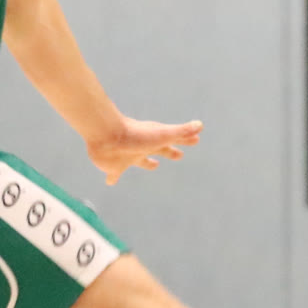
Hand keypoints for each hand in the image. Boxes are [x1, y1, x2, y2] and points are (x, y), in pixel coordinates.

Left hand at [88, 115, 202, 184]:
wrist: (107, 135)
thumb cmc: (136, 134)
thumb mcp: (162, 135)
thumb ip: (181, 132)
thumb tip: (200, 125)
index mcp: (155, 140)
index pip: (174, 140)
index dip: (185, 140)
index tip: (195, 140)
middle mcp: (142, 148)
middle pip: (159, 150)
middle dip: (169, 152)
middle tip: (178, 155)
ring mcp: (128, 157)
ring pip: (140, 161)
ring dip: (146, 162)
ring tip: (153, 165)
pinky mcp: (114, 166)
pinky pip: (114, 174)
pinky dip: (113, 178)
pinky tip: (109, 182)